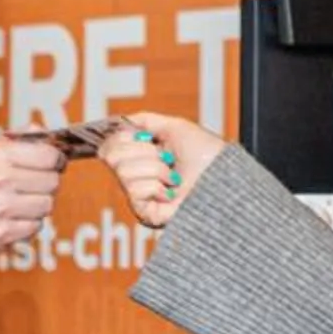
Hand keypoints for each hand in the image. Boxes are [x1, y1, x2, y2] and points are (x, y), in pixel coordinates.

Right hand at [0, 135, 66, 258]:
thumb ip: (20, 140)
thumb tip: (48, 136)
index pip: (48, 156)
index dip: (56, 159)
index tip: (54, 162)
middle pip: (52, 181)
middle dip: (48, 181)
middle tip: (36, 182)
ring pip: (47, 205)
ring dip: (39, 203)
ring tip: (22, 200)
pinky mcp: (1, 234)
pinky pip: (35, 227)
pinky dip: (29, 223)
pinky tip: (14, 216)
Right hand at [101, 113, 230, 227]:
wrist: (223, 176)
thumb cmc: (207, 154)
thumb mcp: (175, 127)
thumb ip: (146, 121)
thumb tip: (123, 121)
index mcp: (141, 158)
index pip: (109, 146)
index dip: (123, 137)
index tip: (144, 137)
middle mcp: (136, 177)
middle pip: (111, 156)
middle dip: (142, 150)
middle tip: (165, 157)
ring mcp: (140, 196)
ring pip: (123, 172)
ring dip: (155, 168)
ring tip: (173, 175)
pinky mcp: (145, 213)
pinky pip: (134, 190)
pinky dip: (156, 185)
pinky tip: (171, 191)